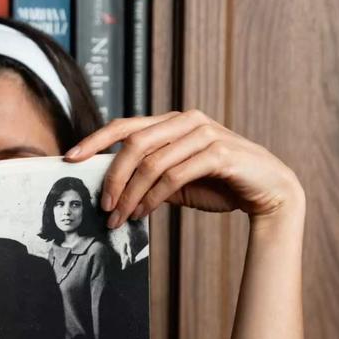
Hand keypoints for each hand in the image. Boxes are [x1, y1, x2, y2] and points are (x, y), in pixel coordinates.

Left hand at [65, 110, 302, 225]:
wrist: (268, 191)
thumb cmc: (221, 184)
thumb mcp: (178, 180)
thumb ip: (149, 177)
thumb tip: (111, 190)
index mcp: (173, 121)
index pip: (125, 126)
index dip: (95, 140)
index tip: (70, 158)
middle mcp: (186, 121)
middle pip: (134, 143)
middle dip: (112, 176)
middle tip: (102, 206)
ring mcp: (204, 133)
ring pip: (152, 161)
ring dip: (131, 194)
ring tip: (120, 218)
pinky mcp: (219, 153)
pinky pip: (174, 175)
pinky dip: (154, 197)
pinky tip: (144, 213)